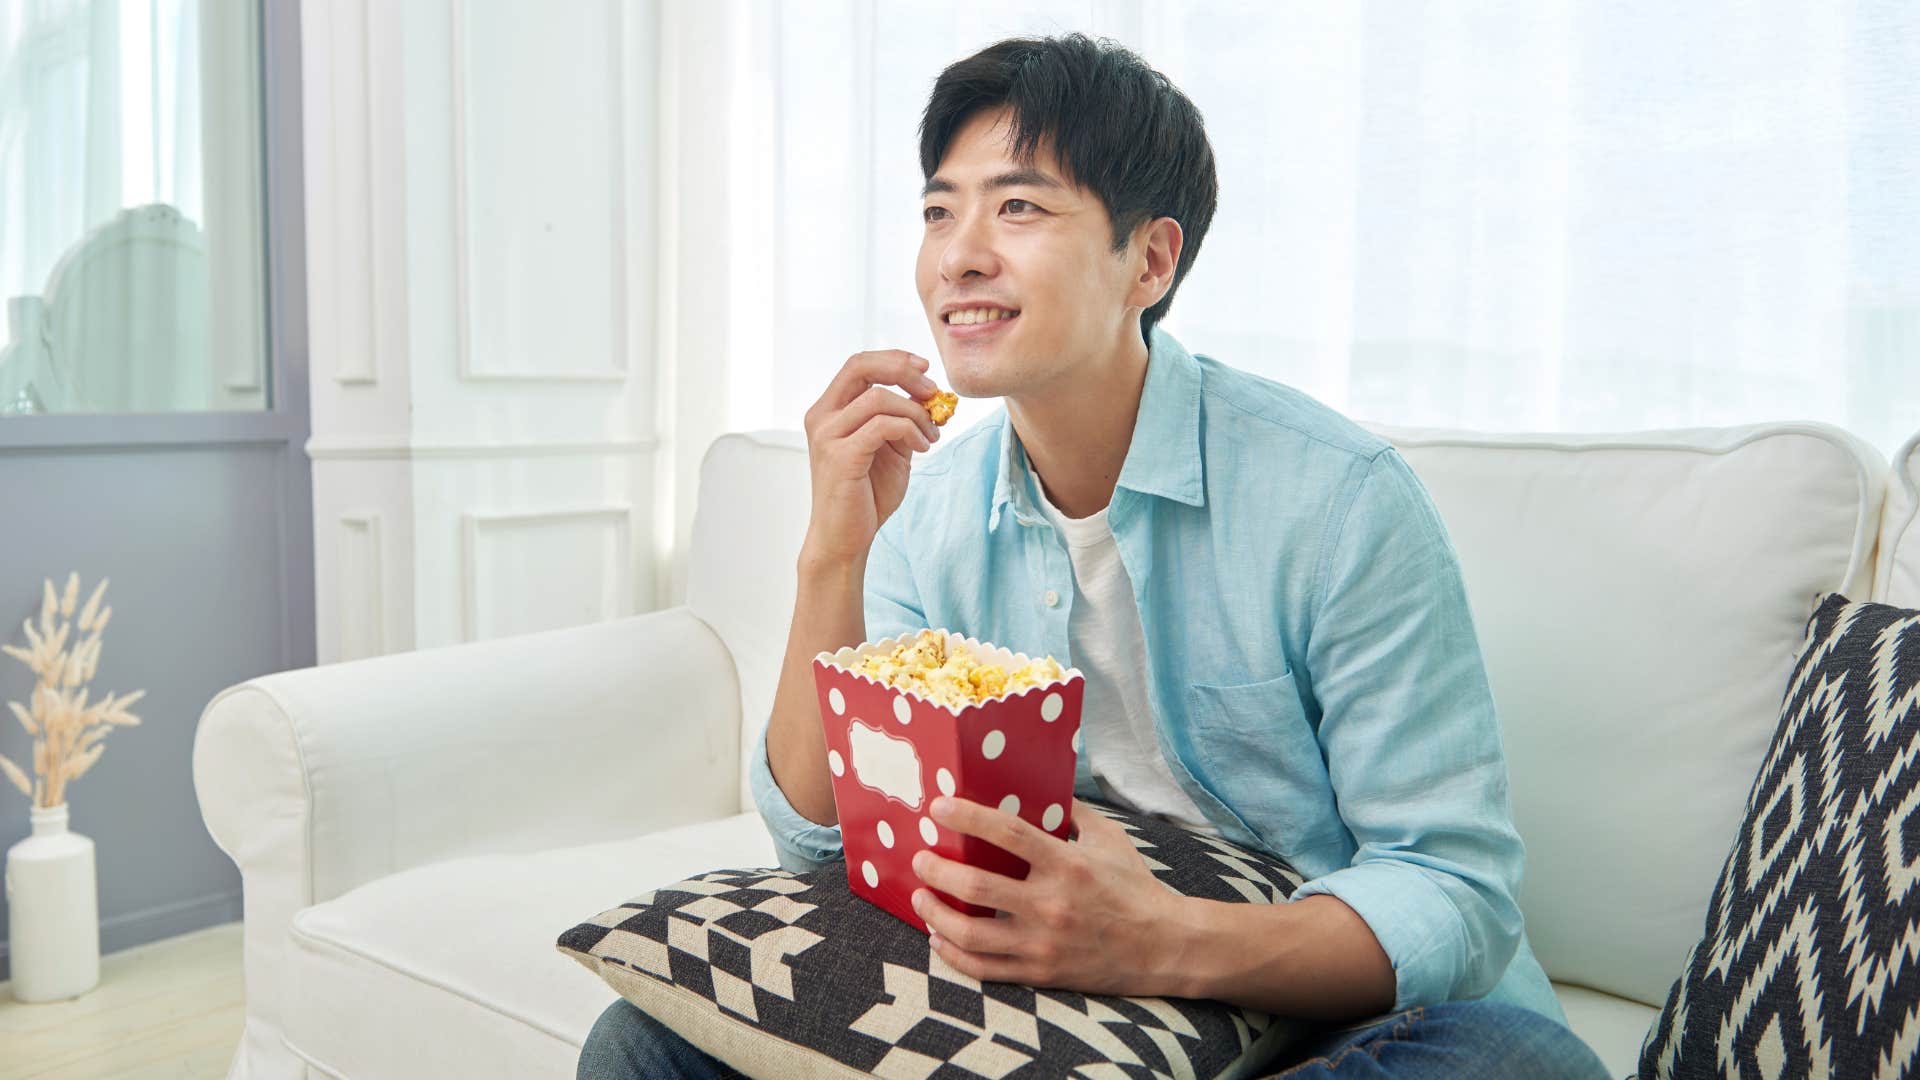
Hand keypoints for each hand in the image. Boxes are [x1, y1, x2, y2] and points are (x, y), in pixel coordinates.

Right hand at [800, 351, 944, 566]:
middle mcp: (821, 417)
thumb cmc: (866, 495)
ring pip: (878, 398)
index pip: (858, 364)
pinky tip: (923, 448)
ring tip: (931, 435)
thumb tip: (929, 393)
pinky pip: (883, 426)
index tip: (926, 369)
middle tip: (933, 390)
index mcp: (829, 410)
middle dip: (903, 371)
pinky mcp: (839, 457)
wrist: (846, 538)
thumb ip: (903, 419)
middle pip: (861, 367)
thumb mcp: (891, 448)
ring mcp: (827, 436)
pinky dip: (910, 430)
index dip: (894, 359)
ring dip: (915, 412)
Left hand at [909, 798, 1185, 995]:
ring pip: (970, 934)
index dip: (968, 817)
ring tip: (921, 898)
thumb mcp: (1110, 839)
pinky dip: (953, 955)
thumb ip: (1074, 812)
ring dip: (935, 915)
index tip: (939, 807)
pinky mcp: (1040, 972)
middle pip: (976, 888)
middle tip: (921, 859)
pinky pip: (984, 969)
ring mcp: (1043, 943)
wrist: (1163, 946)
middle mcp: (1051, 905)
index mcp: (1067, 864)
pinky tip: (939, 938)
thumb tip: (1041, 785)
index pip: (1008, 834)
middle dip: (938, 871)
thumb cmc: (1134, 886)